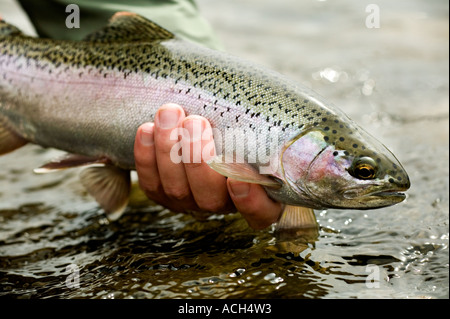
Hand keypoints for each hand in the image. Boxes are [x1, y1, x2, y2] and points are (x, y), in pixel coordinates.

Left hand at [134, 103, 282, 229]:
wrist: (213, 132)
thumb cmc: (249, 134)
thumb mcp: (268, 137)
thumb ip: (273, 138)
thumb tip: (300, 126)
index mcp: (259, 198)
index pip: (260, 213)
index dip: (249, 202)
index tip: (239, 181)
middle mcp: (224, 205)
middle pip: (210, 198)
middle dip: (198, 160)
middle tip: (195, 122)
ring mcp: (191, 202)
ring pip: (176, 189)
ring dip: (168, 150)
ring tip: (170, 113)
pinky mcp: (164, 194)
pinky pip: (151, 184)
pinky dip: (146, 156)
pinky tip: (147, 128)